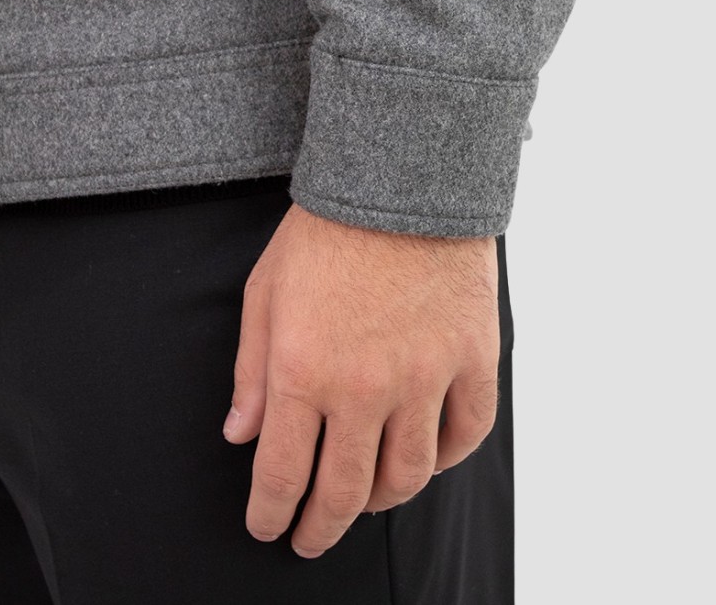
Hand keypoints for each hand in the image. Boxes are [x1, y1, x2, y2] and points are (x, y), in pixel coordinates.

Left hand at [223, 203, 499, 557]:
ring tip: (367, 499)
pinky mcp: (474, 357)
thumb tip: (241, 435)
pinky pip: (466, 433)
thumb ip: (251, 370)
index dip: (271, 515)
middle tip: (311, 537)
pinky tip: (426, 456)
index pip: (282, 475)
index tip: (269, 526)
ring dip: (381, 501)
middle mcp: (365, 386)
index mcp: (304, 370)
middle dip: (319, 528)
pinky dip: (445, 458)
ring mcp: (426, 375)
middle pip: (344, 492)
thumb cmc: (329, 229)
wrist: (404, 179)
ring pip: (408, 475)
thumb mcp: (266, 291)